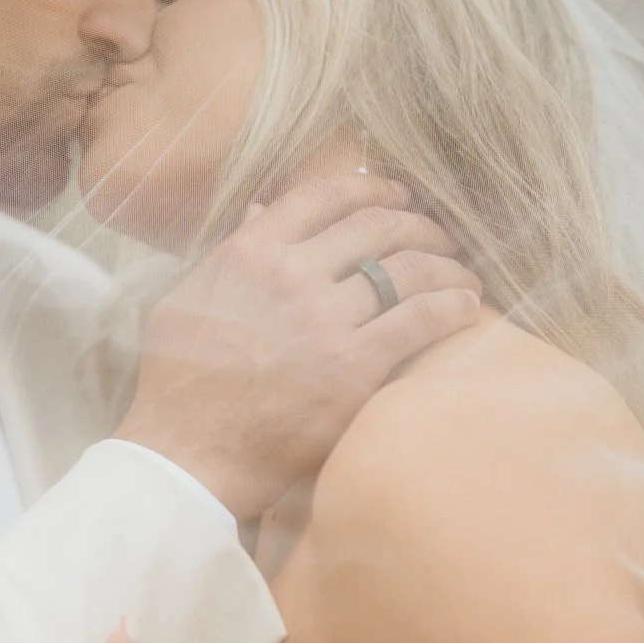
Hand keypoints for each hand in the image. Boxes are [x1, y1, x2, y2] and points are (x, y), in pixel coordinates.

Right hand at [115, 174, 482, 521]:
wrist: (186, 454)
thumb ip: (229, 253)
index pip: (324, 195)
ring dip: (445, 264)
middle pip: (376, 226)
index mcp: (249, 252)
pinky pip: (420, 318)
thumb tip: (259, 210)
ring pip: (407, 267)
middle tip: (438, 235)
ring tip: (461, 272)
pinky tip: (466, 307)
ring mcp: (324, 319)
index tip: (397, 195)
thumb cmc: (177, 383)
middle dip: (418, 223)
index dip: (373, 188)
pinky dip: (452, 306)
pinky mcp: (354, 367)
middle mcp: (290, 274)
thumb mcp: (186, 300)